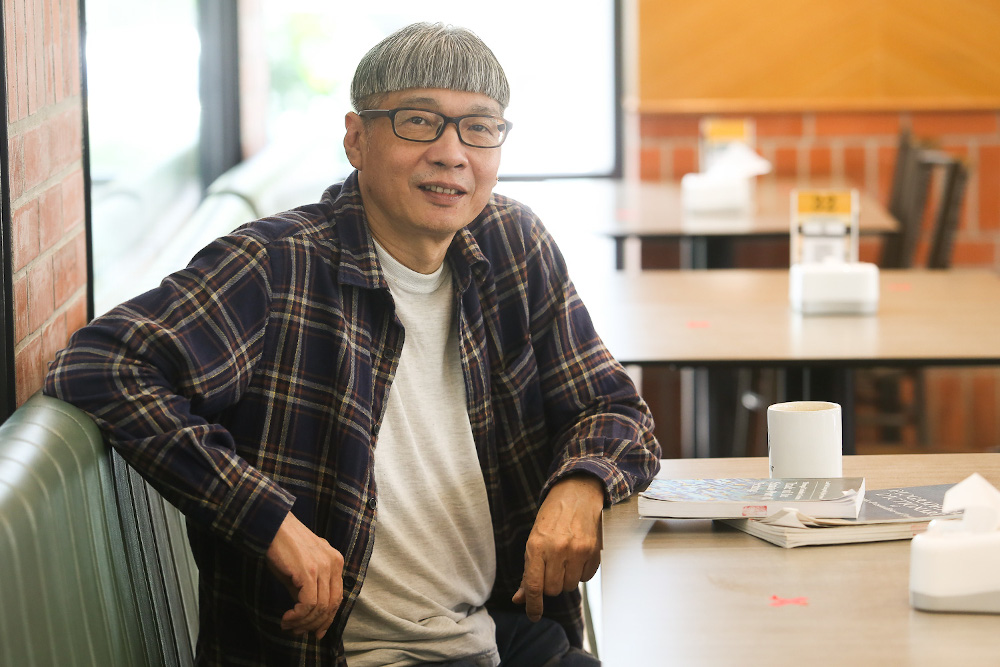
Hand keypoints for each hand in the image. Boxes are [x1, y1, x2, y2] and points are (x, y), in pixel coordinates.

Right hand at [265, 512, 344, 639]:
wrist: (273, 526)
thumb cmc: (284, 546)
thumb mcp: (301, 569)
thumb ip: (308, 588)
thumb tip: (306, 614)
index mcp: (335, 562)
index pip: (338, 598)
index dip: (328, 619)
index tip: (316, 632)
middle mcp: (334, 564)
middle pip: (332, 605)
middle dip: (316, 624)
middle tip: (299, 632)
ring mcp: (323, 567)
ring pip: (320, 607)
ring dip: (303, 622)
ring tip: (288, 626)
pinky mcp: (309, 571)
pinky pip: (309, 603)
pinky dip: (298, 616)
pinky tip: (287, 618)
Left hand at [512, 474, 603, 620]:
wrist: (577, 494)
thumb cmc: (552, 517)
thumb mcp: (533, 541)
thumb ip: (528, 572)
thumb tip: (520, 599)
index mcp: (537, 546)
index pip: (534, 586)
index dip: (533, 605)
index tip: (533, 616)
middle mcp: (558, 549)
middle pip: (553, 590)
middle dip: (550, 584)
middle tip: (551, 567)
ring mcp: (578, 550)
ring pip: (570, 586)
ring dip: (566, 579)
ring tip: (565, 558)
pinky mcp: (594, 551)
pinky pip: (586, 578)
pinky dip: (580, 572)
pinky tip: (577, 556)